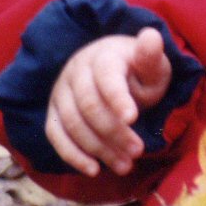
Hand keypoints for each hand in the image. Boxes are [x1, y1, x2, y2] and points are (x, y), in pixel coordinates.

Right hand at [46, 28, 171, 176]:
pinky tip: (94, 169)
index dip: (118, 98)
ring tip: (126, 165)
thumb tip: (152, 36)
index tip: (133, 118)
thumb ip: (151, 57)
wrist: (114, 69)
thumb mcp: (152, 64)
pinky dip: (72, 155)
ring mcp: (60, 92)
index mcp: (102, 56)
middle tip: (138, 151)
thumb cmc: (138, 69)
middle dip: (114, 132)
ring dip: (99, 148)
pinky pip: (55, 135)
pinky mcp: (54, 112)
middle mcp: (75, 72)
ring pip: (73, 124)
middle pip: (89, 106)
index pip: (106, 78)